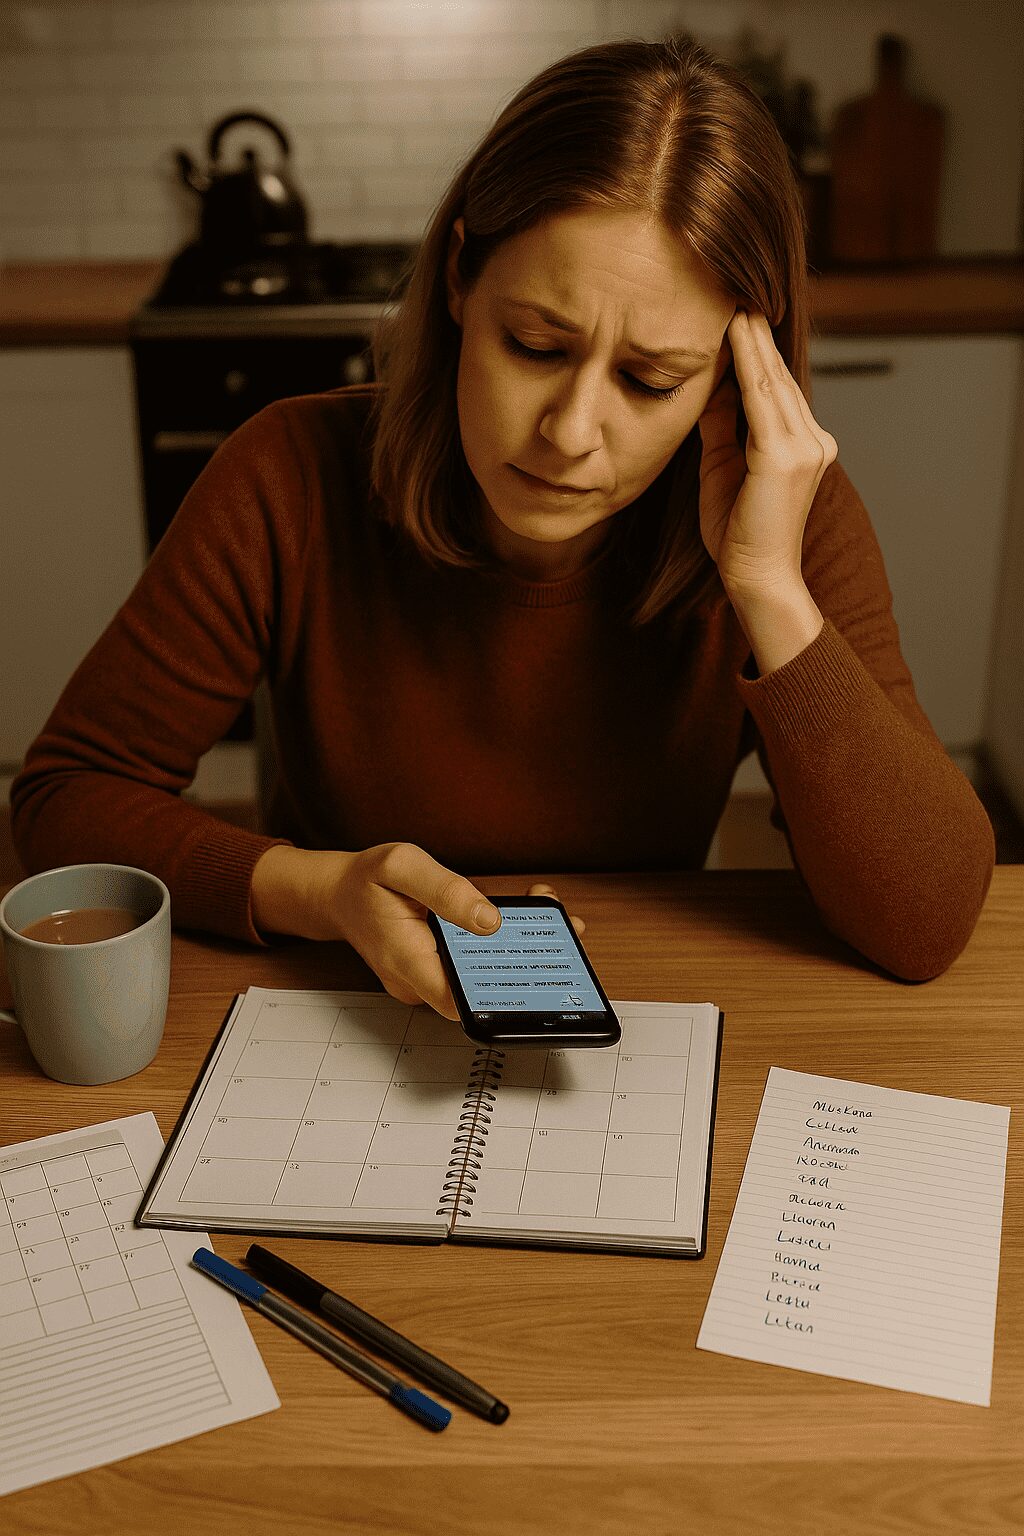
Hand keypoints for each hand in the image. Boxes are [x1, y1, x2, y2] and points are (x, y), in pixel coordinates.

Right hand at [251, 845, 586, 1020]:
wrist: (338, 894)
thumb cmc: (366, 879)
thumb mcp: (401, 865)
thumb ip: (445, 890)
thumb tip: (491, 921)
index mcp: (406, 961)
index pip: (461, 1001)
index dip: (503, 997)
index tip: (539, 970)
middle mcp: (419, 982)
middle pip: (481, 993)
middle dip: (527, 965)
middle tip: (564, 929)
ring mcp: (428, 981)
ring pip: (482, 980)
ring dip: (520, 953)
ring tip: (553, 916)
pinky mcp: (437, 972)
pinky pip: (474, 969)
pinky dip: (502, 947)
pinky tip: (529, 918)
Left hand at [698, 311, 836, 603]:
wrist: (755, 577)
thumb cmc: (737, 533)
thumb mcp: (723, 468)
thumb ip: (721, 426)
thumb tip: (707, 386)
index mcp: (803, 444)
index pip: (775, 388)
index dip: (756, 351)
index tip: (736, 315)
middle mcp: (813, 439)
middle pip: (777, 378)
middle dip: (756, 336)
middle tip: (736, 292)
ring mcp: (805, 447)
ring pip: (771, 381)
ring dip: (751, 339)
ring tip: (735, 302)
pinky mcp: (785, 456)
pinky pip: (761, 399)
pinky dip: (746, 364)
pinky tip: (735, 335)